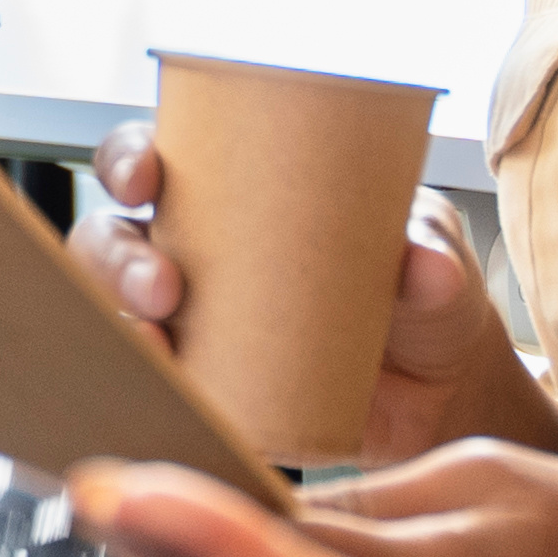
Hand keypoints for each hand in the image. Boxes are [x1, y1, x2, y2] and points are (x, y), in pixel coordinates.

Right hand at [75, 133, 557, 462]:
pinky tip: (166, 397)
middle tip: (162, 287)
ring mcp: (197, 326)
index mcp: (235, 195)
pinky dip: (146, 390)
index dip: (128, 161)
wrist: (444, 395)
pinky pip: (157, 387)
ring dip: (119, 326)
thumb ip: (429, 253)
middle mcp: (199, 254)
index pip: (154, 160)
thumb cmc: (428, 298)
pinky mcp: (210, 391)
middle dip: (115, 258)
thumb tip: (423, 265)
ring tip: (160, 345)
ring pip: (118, 315)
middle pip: (113, 238)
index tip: (145, 179)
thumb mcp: (434, 257)